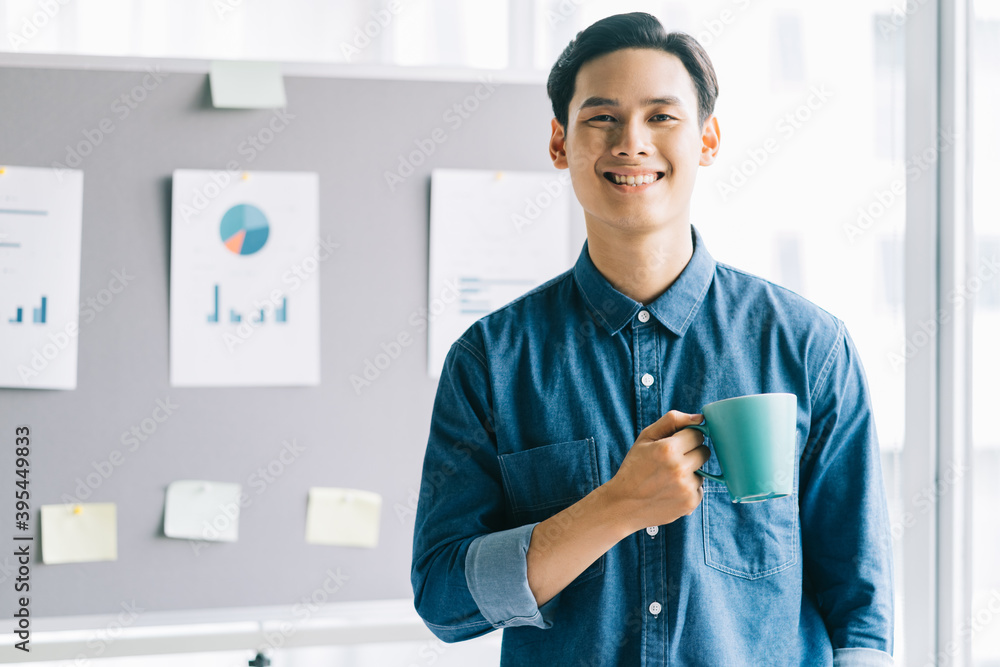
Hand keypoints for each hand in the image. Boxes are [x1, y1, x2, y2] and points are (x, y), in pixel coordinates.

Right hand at [604, 410, 710, 531]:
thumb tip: (699, 418)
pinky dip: (688, 488)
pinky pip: (699, 488)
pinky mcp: (690, 503)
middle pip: (704, 451)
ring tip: (668, 478)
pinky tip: (670, 490)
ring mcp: (686, 488)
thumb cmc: (634, 467)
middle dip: (692, 452)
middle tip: (673, 460)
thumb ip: (672, 421)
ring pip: (702, 471)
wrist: (623, 504)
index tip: (675, 444)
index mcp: (668, 449)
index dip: (686, 437)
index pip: (697, 435)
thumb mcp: (646, 437)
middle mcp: (680, 469)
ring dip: (690, 471)